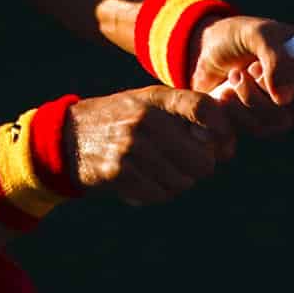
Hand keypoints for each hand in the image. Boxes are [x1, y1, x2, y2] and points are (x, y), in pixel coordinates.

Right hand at [63, 86, 237, 205]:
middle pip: (200, 159)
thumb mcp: (147, 104)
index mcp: (155, 98)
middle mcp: (144, 119)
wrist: (67, 137)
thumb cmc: (119, 121)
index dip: (223, 130)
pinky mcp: (118, 172)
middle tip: (187, 167)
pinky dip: (156, 193)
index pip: (203, 108)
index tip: (226, 146)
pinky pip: (159, 194)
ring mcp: (131, 147)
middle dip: (199, 168)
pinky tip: (144, 182)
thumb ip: (184, 116)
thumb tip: (227, 147)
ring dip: (177, 183)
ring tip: (160, 173)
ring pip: (182, 182)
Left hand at [188, 15, 293, 135]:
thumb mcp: (257, 34)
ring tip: (234, 75)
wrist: (205, 52)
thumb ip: (275, 59)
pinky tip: (224, 93)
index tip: (286, 65)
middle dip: (272, 86)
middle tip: (250, 67)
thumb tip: (285, 99)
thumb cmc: (238, 36)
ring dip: (250, 98)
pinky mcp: (263, 123)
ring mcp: (286, 109)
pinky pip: (259, 129)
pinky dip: (238, 111)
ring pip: (281, 120)